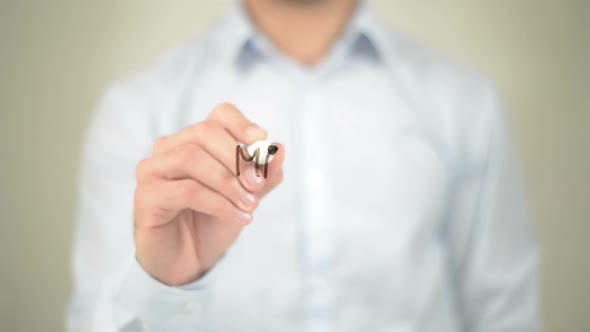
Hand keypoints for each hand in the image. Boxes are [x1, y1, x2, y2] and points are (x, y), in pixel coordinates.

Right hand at [133, 103, 284, 285]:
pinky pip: (186, 190)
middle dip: (237, 157)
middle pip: (204, 132)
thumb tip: (280, 150)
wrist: (188, 259)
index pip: (219, 115)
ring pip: (191, 158)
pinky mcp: (146, 195)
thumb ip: (264, 176)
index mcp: (196, 140)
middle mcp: (170, 147)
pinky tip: (238, 218)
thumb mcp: (247, 197)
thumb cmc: (214, 221)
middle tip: (258, 185)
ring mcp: (153, 169)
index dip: (242, 124)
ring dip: (227, 182)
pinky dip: (218, 203)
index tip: (262, 142)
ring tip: (249, 205)